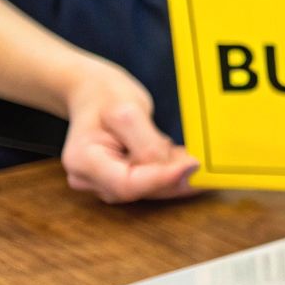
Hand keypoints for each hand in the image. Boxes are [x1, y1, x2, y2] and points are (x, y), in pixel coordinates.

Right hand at [59, 59, 198, 203]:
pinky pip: (151, 184)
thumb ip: (148, 143)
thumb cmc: (105, 96)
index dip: (163, 179)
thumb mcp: (127, 110)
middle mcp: (88, 179)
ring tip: (193, 155)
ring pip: (150, 190)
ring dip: (176, 175)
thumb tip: (179, 168)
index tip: (193, 165)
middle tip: (203, 160)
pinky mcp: (120, 181)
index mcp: (81, 161)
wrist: (92, 93)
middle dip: (175, 177)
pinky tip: (184, 159)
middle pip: (141, 191)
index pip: (127, 184)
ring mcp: (103, 184)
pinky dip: (170, 173)